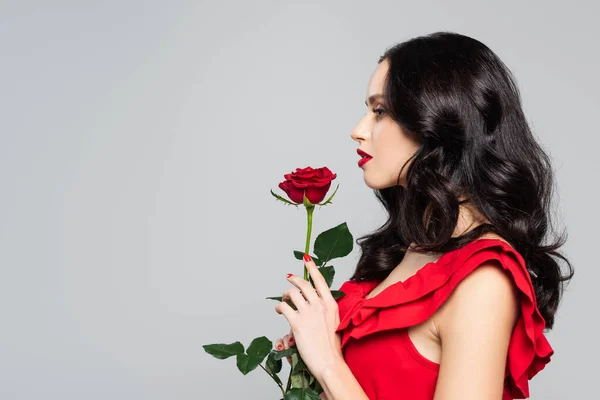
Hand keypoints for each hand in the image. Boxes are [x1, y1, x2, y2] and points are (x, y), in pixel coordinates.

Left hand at [275, 254, 343, 380]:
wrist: (329, 362)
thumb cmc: (331, 347)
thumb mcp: (334, 322)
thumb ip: (325, 311)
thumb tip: (315, 305)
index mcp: (331, 304)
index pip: (320, 281)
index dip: (312, 268)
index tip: (306, 259)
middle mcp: (320, 305)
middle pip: (303, 284)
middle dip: (294, 280)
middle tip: (289, 279)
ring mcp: (308, 313)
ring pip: (292, 294)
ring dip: (285, 295)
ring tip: (283, 300)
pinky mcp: (297, 323)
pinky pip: (284, 307)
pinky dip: (279, 307)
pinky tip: (279, 311)